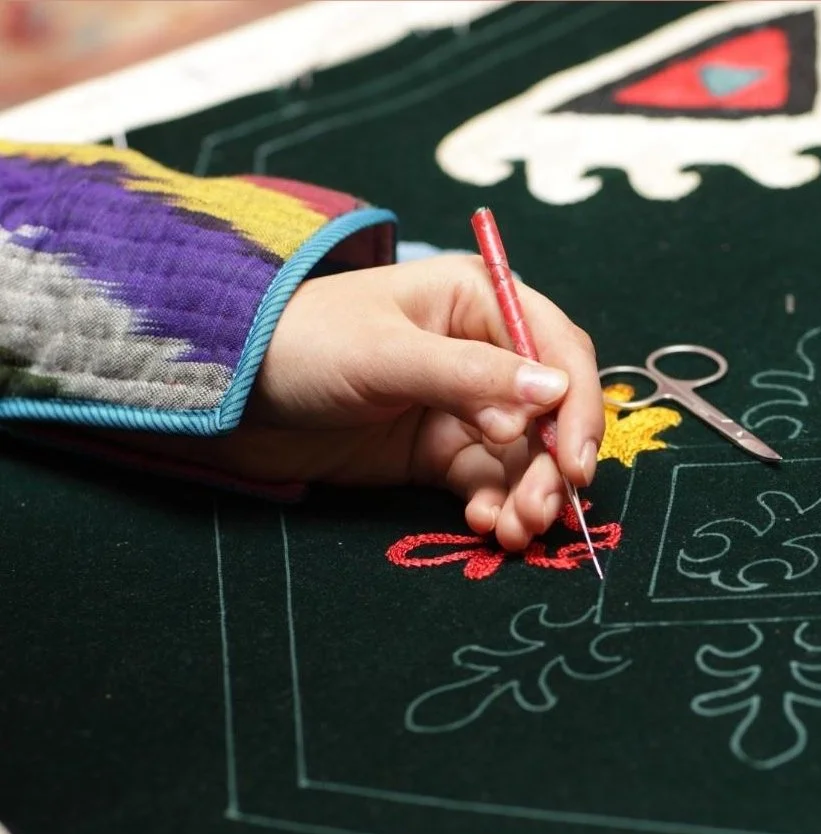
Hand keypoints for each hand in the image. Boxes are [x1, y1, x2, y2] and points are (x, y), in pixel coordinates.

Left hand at [120, 255, 604, 551]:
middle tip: (542, 513)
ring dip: (531, 496)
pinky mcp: (438, 452)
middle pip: (550, 413)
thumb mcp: (387, 355)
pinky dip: (497, 507)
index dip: (578, 406)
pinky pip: (489, 482)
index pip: (558, 350)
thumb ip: (471, 376)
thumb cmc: (303, 346)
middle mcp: (482, 352)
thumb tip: (552, 395)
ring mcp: (463, 406)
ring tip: (516, 532)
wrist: (228, 396)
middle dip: (553, 467)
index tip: (576, 463)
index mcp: (477, 301)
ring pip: (525, 457)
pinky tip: (485, 526)